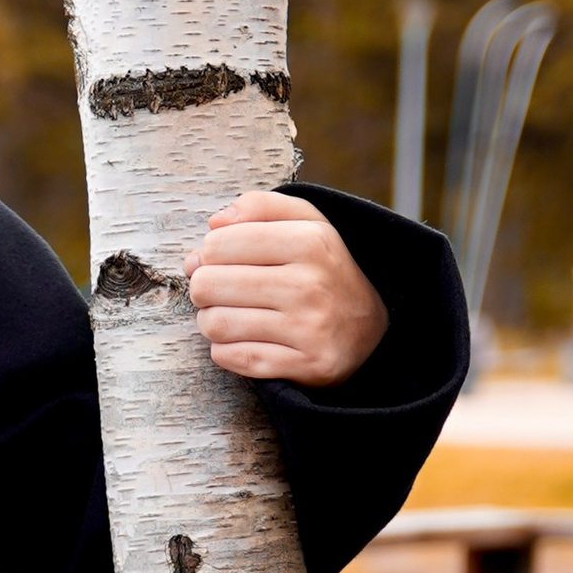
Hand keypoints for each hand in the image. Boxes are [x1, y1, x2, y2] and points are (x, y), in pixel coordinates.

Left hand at [185, 191, 386, 386]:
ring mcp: (308, 328)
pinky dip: (226, 350)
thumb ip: (261, 207)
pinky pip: (231, 357)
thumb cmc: (322, 271)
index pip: (219, 244)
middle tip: (218, 290)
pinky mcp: (303, 365)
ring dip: (211, 321)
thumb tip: (215, 222)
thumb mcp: (306, 224)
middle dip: (204, 288)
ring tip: (228, 315)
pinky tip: (243, 340)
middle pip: (208, 284)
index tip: (219, 260)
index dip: (208, 253)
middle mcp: (310, 284)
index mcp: (310, 241)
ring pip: (216, 324)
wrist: (368, 332)